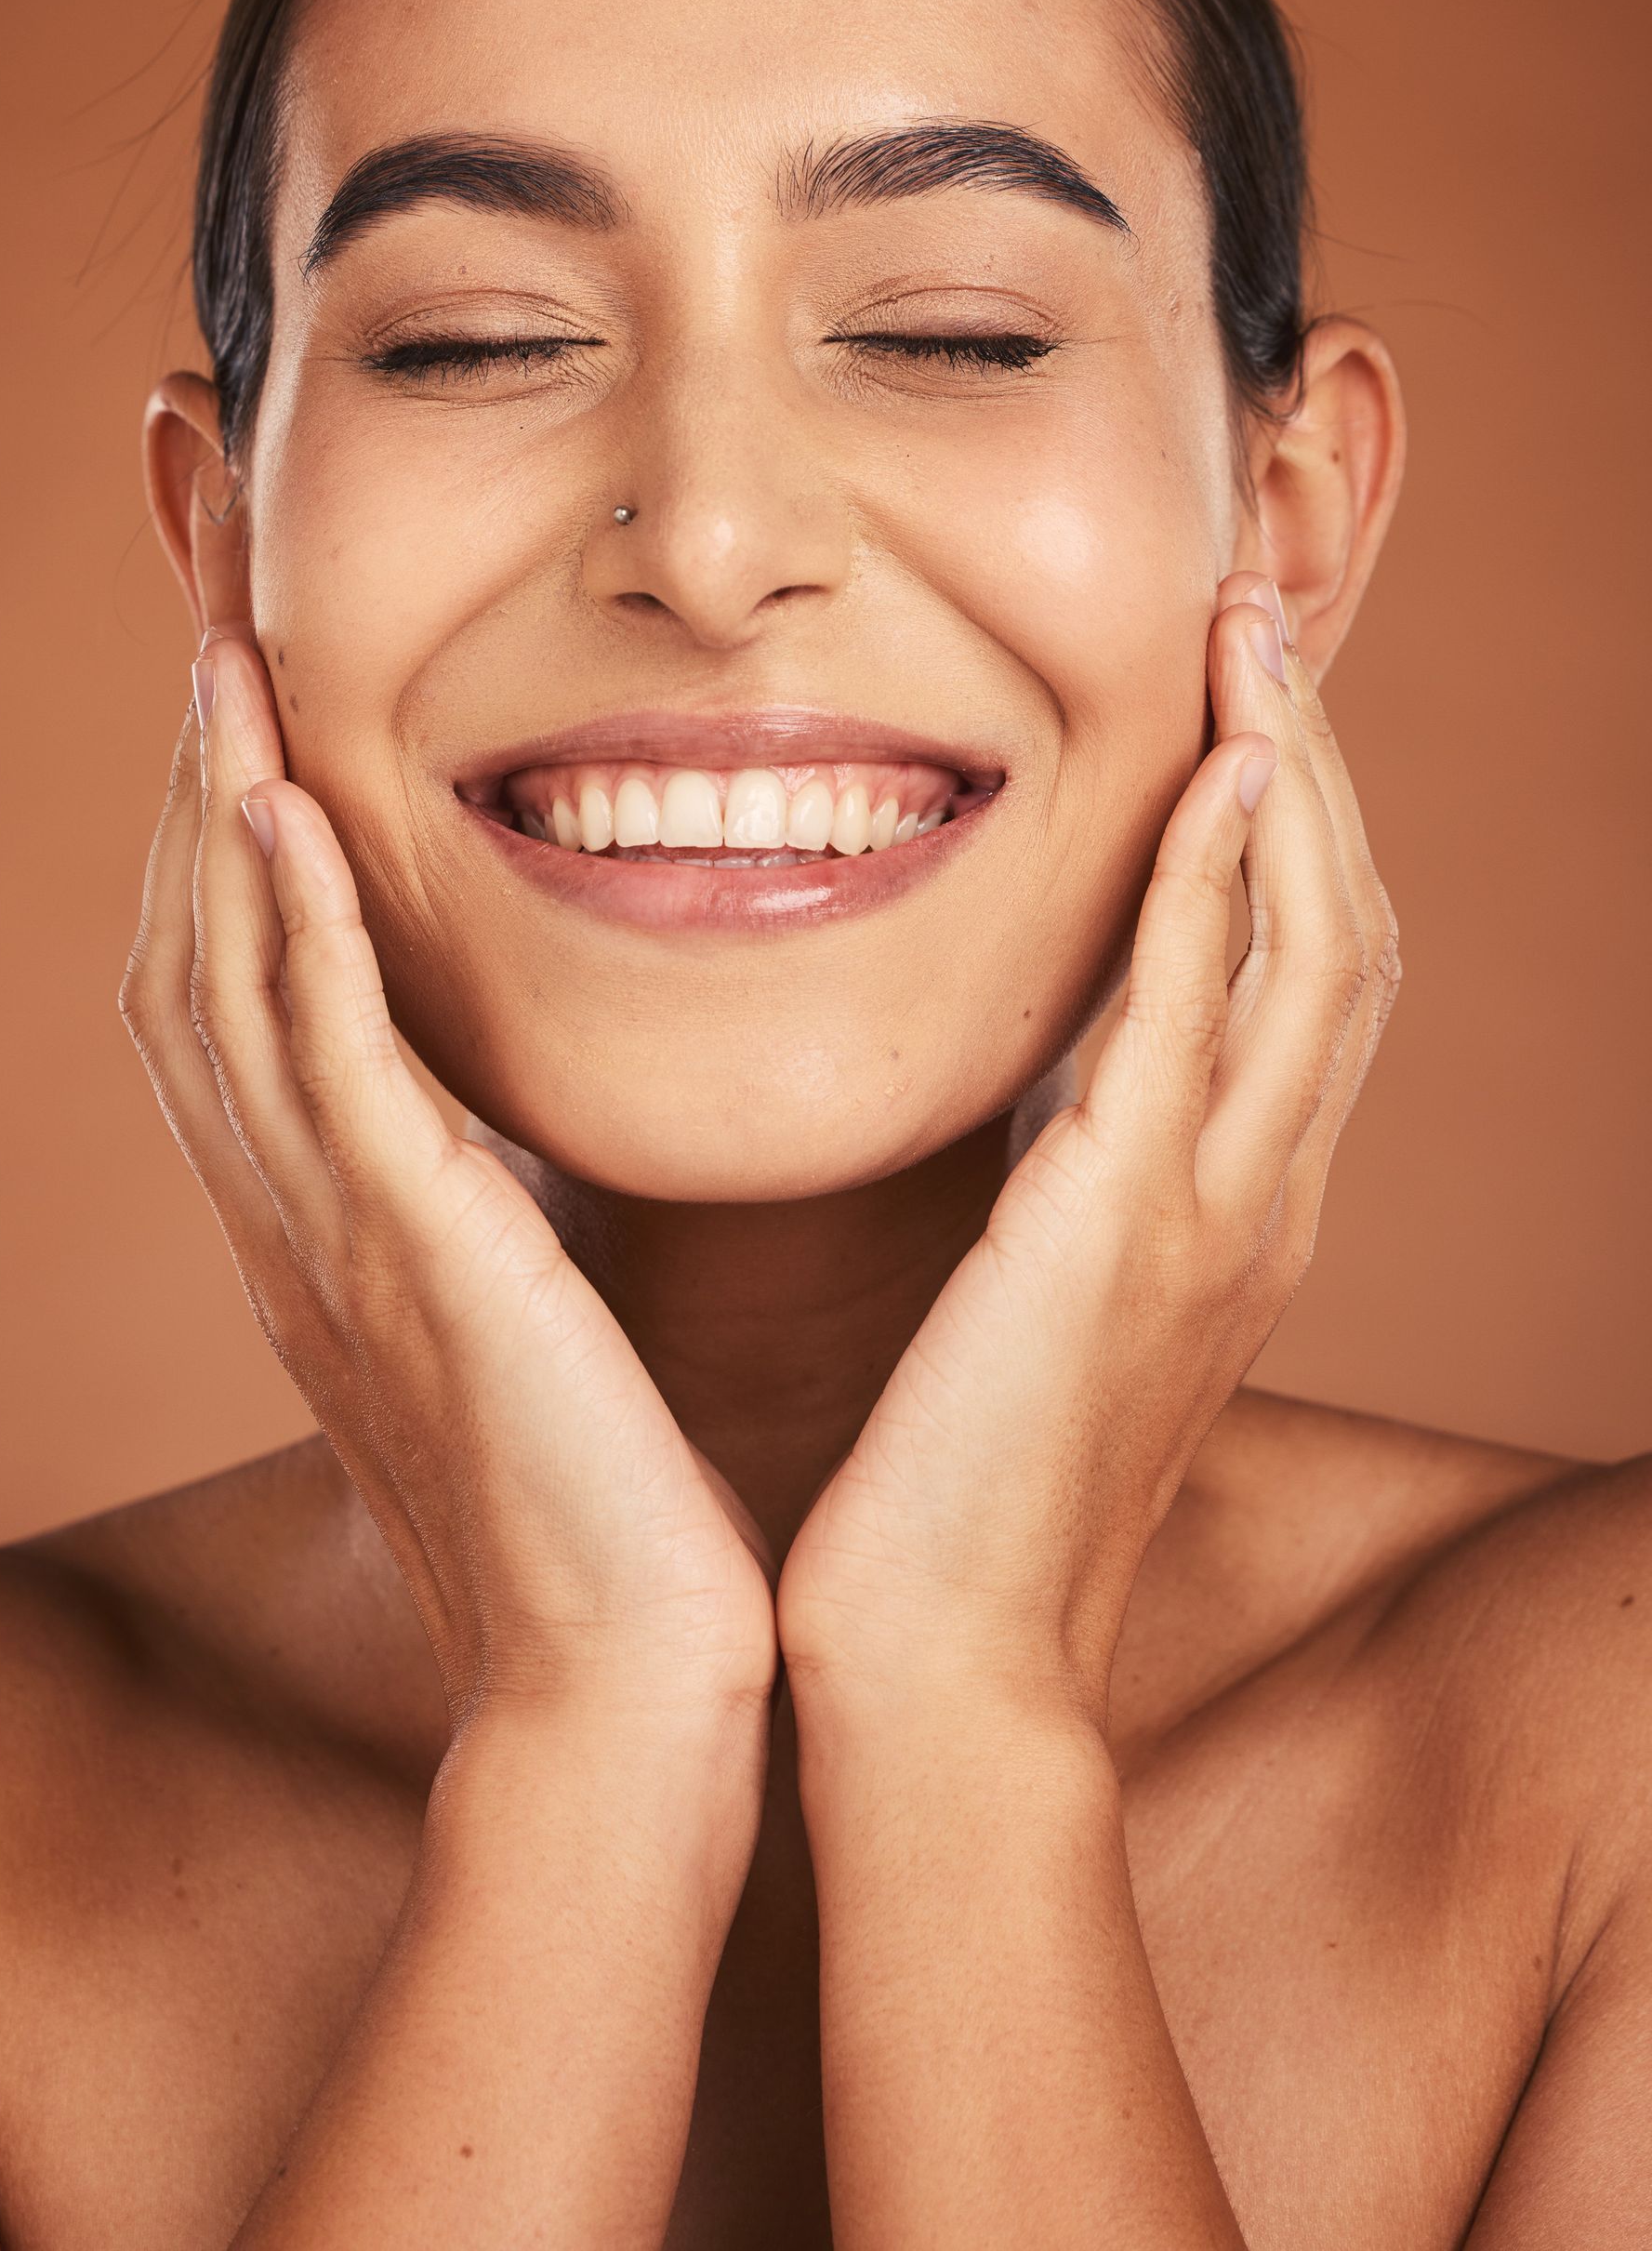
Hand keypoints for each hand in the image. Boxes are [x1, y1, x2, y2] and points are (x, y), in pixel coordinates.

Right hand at [120, 630, 776, 1733]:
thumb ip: (494, 1208)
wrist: (623, 1686)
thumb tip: (524, 1120)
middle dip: (185, 768)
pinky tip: (280, 801)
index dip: (216, 827)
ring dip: (210, 803)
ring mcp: (330, 1238)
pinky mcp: (411, 1258)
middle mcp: (290, 1219)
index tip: (243, 683)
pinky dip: (284, 926)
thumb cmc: (604, 1511)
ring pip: (217, 978)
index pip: (230, 984)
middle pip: (186, 946)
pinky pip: (316, 1062)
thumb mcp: (526, 1322)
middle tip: (201, 610)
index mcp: (322, 1228)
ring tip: (222, 646)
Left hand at [776, 574, 1400, 1724]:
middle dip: (1317, 762)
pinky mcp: (1128, 1227)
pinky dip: (1224, 881)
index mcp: (1237, 1218)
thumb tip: (1032, 1095)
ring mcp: (1219, 1216)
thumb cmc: (956, 1500)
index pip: (1306, 979)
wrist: (941, 1669)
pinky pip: (1203, 1016)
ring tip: (1252, 632)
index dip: (1297, 826)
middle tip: (1261, 615)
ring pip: (1313, 946)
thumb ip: (1063, 1191)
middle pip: (1343, 930)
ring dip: (1292, 774)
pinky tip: (1220, 770)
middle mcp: (1264, 1203)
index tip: (1245, 699)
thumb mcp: (1036, 1311)